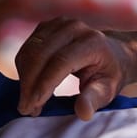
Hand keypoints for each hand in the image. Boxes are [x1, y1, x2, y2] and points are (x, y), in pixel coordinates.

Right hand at [14, 17, 136, 120]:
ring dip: (24, 79)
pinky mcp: (46, 27)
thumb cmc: (109, 75)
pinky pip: (27, 49)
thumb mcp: (108, 89)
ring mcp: (58, 24)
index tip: (33, 106)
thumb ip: (94, 99)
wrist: (112, 54)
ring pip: (30, 52)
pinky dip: (24, 70)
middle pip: (40, 55)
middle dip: (30, 84)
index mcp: (91, 42)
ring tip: (29, 102)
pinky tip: (30, 87)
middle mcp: (73, 27)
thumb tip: (83, 113)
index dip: (44, 84)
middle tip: (26, 109)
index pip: (60, 62)